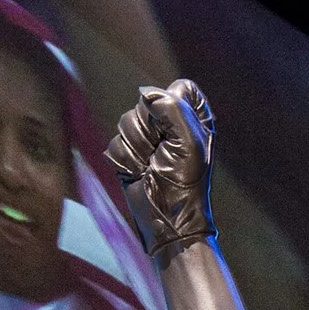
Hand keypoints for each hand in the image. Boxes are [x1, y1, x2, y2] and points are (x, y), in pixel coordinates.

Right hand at [108, 81, 216, 262]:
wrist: (168, 220)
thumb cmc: (185, 184)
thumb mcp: (188, 141)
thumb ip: (171, 107)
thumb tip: (145, 93)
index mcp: (193, 118)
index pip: (180, 88)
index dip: (173, 105)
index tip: (177, 131)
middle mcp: (169, 124)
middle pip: (146, 102)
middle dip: (151, 131)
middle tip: (162, 154)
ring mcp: (147, 138)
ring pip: (126, 122)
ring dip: (138, 149)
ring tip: (151, 167)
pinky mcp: (128, 154)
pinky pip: (116, 144)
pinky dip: (126, 162)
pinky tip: (139, 174)